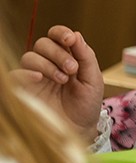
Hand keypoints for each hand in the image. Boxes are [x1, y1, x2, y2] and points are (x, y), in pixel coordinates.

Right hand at [18, 26, 104, 142]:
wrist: (79, 130)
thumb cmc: (86, 104)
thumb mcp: (93, 79)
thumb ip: (86, 57)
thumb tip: (76, 34)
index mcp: (67, 57)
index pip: (57, 36)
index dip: (61, 33)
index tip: (70, 39)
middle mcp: (49, 64)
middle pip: (43, 44)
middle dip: (58, 52)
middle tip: (72, 68)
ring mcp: (35, 77)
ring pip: (30, 56)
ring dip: (47, 63)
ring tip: (62, 79)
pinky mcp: (24, 90)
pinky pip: (16, 74)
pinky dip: (26, 72)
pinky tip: (40, 78)